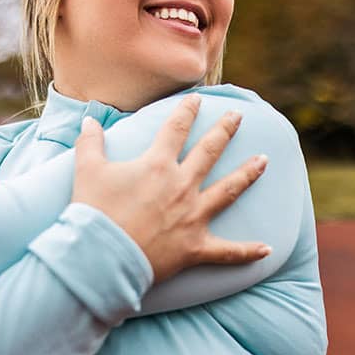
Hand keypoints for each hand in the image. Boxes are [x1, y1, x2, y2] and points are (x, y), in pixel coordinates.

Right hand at [71, 95, 270, 283]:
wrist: (101, 256)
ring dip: (247, 174)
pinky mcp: (195, 247)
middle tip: (238, 116)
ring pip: (228, 190)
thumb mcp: (87, 171)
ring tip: (264, 160)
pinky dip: (248, 252)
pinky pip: (227, 251)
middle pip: (209, 151)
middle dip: (225, 130)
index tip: (198, 98)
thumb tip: (89, 121)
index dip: (187, 110)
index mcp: (157, 165)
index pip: (176, 128)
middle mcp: (181, 186)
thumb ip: (90, 142)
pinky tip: (267, 249)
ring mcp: (192, 216)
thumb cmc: (93, 212)